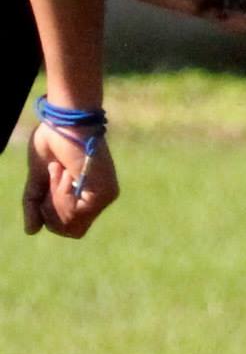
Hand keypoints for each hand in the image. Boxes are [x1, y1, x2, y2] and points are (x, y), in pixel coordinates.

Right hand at [22, 121, 116, 237]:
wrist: (64, 122)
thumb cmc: (53, 143)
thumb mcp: (38, 178)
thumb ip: (35, 204)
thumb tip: (32, 232)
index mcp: (88, 197)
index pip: (70, 229)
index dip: (51, 217)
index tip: (47, 187)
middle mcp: (101, 200)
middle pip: (71, 231)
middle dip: (51, 211)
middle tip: (54, 178)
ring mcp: (105, 198)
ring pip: (71, 224)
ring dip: (55, 199)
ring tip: (60, 171)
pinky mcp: (103, 194)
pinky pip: (74, 213)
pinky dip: (61, 195)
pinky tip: (66, 172)